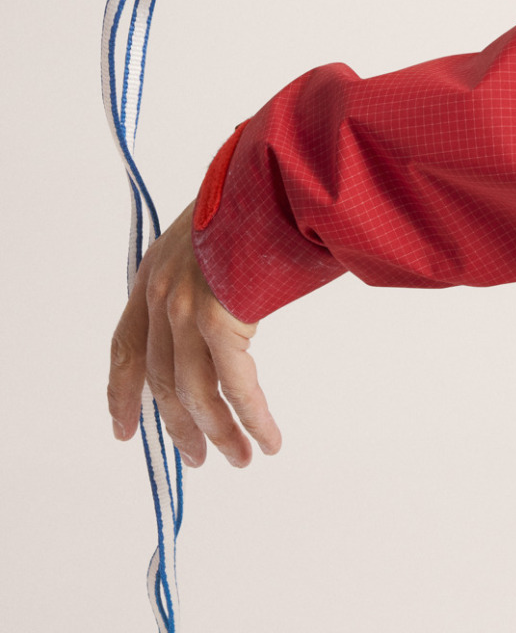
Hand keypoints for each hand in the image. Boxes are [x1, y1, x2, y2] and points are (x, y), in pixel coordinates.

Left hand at [107, 203, 280, 468]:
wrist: (276, 174)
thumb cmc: (260, 198)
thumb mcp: (213, 236)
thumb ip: (206, 276)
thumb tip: (225, 317)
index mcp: (154, 272)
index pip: (125, 347)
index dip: (122, 393)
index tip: (123, 430)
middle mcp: (161, 293)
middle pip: (162, 379)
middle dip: (181, 425)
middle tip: (200, 458)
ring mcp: (185, 307)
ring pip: (195, 391)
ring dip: (219, 431)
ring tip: (240, 458)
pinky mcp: (218, 319)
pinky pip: (235, 385)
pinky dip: (253, 418)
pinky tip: (267, 439)